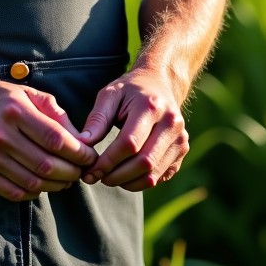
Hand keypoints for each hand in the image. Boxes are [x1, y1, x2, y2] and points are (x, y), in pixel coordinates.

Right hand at [0, 79, 97, 200]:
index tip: (89, 155)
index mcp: (15, 111)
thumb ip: (54, 113)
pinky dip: (35, 191)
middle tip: (82, 171)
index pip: (56, 139)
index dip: (78, 152)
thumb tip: (80, 138)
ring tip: (67, 179)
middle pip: (47, 164)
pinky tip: (43, 183)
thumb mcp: (25, 93)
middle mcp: (1, 135)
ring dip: (57, 185)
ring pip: (34, 182)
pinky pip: (15, 192)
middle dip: (72, 171)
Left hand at [78, 68, 188, 190]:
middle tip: (98, 178)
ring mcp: (180, 137)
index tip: (90, 171)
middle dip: (117, 176)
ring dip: (128, 183)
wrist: (160, 83)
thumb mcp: (110, 94)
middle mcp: (171, 122)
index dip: (108, 161)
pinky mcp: (182, 149)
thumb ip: (97, 118)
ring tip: (109, 178)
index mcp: (151, 106)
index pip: (129, 143)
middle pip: (143, 162)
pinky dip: (141, 182)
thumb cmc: (130, 90)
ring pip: (153, 174)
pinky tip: (126, 176)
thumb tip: (83, 144)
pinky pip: (161, 176)